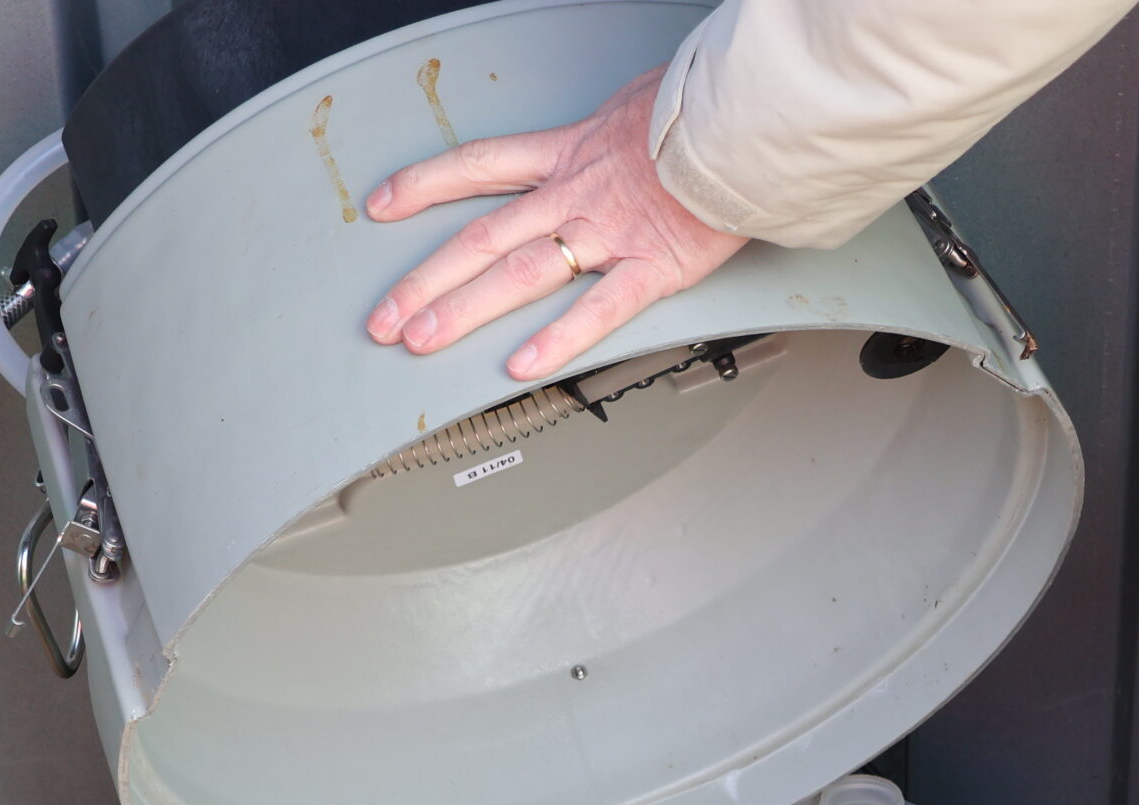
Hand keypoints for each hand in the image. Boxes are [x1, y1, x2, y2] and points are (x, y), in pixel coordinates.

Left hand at [363, 70, 747, 381]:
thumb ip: (617, 131)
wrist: (755, 115)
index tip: (383, 205)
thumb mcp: (641, 102)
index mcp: (572, 151)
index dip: (424, 185)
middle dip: (424, 280)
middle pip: (481, 237)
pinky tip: (521, 367)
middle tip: (384, 319)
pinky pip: (597, 310)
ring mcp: (610, 233)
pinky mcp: (655, 266)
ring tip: (421, 343)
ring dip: (463, 311)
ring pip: (519, 274)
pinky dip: (557, 342)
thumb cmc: (710, 108)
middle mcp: (577, 193)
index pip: (480, 164)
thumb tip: (622, 132)